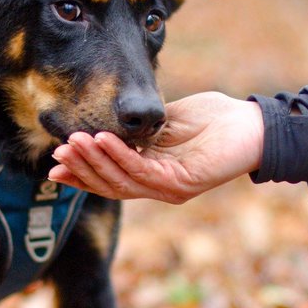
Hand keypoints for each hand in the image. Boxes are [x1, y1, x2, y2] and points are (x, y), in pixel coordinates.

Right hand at [49, 92, 263, 202]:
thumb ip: (139, 128)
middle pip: (110, 185)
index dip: (82, 174)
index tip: (55, 164)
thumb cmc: (216, 119)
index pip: (110, 179)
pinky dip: (119, 156)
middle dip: (81, 169)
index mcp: (154, 174)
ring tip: (74, 143)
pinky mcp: (182, 184)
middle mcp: (159, 187)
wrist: (252, 124)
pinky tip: (102, 140)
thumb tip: (110, 122)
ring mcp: (170, 189)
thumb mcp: (167, 120)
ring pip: (121, 181)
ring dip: (94, 162)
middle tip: (57, 153)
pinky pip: (142, 172)